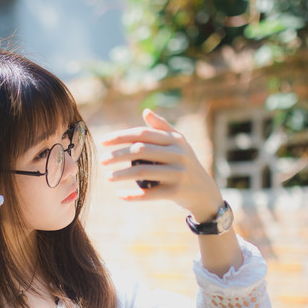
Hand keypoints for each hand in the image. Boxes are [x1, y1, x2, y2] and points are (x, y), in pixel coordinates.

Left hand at [100, 109, 223, 222]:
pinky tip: (120, 195)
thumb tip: (145, 111)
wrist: (205, 193)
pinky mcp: (176, 193)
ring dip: (121, 174)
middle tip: (102, 161)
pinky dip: (133, 196)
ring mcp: (178, 174)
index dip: (120, 137)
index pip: (143, 134)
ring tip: (108, 177)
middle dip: (117, 155)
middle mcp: (178, 155)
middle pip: (140, 151)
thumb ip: (162, 127)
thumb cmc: (186, 163)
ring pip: (143, 172)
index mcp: (175, 140)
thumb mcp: (180, 143)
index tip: (103, 142)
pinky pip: (150, 194)